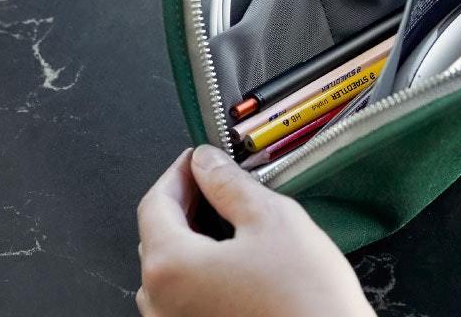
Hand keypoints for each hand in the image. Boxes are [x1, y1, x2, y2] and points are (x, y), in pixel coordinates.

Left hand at [136, 147, 373, 316]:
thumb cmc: (306, 301)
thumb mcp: (273, 221)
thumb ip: (229, 185)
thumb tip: (207, 164)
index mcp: (170, 267)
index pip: (155, 204)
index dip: (178, 173)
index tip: (198, 159)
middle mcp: (161, 304)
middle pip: (159, 238)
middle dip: (186, 205)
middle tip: (217, 183)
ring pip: (173, 271)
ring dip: (194, 241)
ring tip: (232, 222)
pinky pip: (187, 298)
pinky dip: (203, 272)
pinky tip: (238, 262)